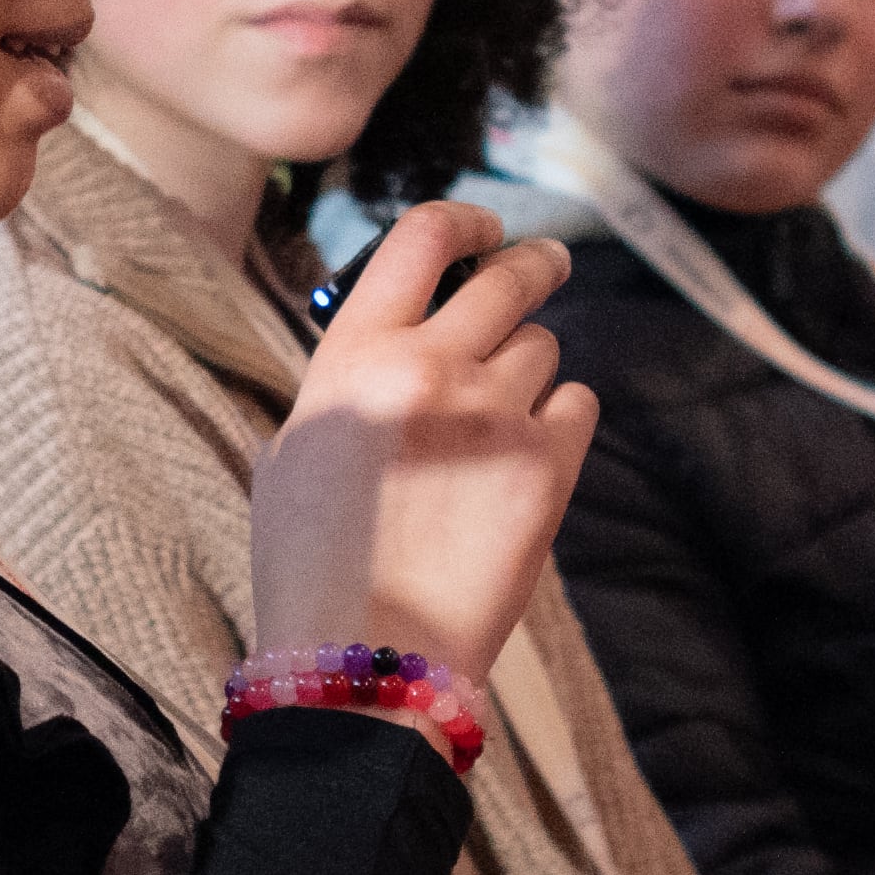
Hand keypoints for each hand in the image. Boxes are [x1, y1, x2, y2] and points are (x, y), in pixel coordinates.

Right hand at [255, 203, 601, 691]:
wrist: (362, 656)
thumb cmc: (312, 564)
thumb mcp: (297, 449)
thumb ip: (349, 382)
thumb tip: (394, 345)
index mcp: (353, 355)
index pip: (422, 237)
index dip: (465, 219)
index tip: (486, 225)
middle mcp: (427, 367)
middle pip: (508, 277)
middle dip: (535, 264)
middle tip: (546, 264)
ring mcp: (493, 414)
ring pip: (543, 347)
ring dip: (528, 368)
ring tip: (496, 420)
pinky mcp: (545, 467)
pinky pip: (578, 403)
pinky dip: (560, 418)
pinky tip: (526, 452)